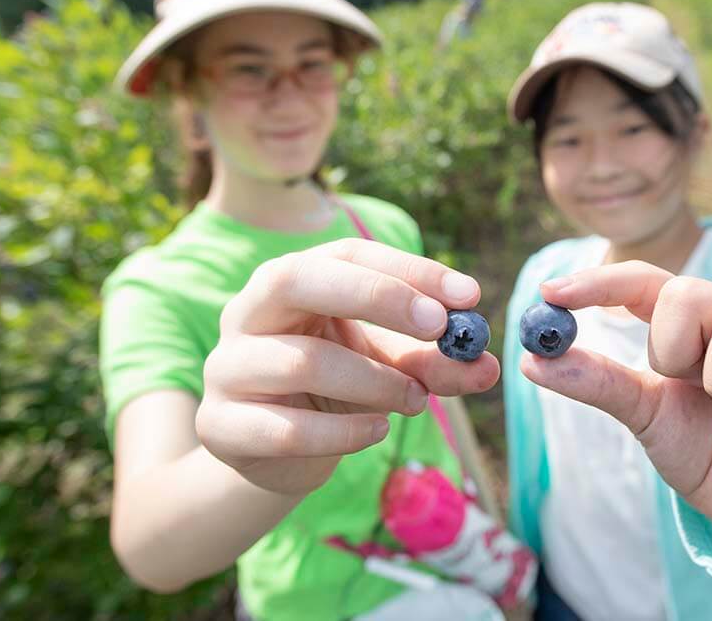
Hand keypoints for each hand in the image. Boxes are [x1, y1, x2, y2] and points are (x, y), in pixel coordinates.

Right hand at [196, 239, 499, 496]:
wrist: (275, 455)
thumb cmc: (338, 391)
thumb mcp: (390, 367)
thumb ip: (436, 363)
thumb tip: (489, 367)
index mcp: (291, 282)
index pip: (347, 255)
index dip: (408, 270)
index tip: (469, 295)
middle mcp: (249, 312)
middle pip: (297, 279)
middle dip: (376, 296)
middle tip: (438, 325)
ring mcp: (227, 367)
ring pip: (301, 361)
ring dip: (374, 381)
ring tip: (416, 399)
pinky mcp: (221, 426)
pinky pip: (286, 428)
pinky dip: (343, 433)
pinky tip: (376, 432)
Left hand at [523, 261, 711, 544]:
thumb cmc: (703, 449)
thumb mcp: (646, 418)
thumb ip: (598, 384)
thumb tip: (532, 361)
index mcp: (684, 327)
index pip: (642, 282)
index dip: (599, 282)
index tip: (551, 292)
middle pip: (688, 294)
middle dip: (676, 351)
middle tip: (692, 387)